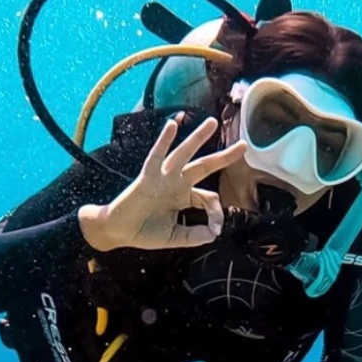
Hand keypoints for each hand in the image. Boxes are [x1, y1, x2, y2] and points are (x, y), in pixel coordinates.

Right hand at [78, 115, 245, 251]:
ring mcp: (163, 178)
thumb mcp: (175, 238)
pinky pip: (157, 156)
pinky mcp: (147, 177)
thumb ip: (194, 237)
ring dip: (198, 138)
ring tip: (212, 123)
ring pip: (184, 154)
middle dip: (224, 156)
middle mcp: (176, 183)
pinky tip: (172, 126)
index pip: (209, 197)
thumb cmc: (144, 232)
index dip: (216, 213)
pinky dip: (163, 141)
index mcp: (184, 196)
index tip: (215, 228)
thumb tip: (213, 234)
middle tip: (244, 145)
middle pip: (204, 166)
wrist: (118, 231)